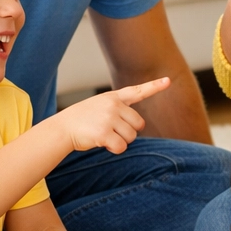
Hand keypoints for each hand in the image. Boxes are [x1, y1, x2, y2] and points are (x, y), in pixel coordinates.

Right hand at [56, 78, 170, 152]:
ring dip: (121, 141)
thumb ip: (119, 109)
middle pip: (139, 124)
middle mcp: (113, 105)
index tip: (168, 81)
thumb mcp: (100, 106)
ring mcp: (108, 118)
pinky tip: (103, 143)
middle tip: (113, 131)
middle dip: (129, 132)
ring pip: (131, 137)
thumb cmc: (83, 119)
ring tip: (104, 135)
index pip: (137, 91)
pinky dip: (115, 149)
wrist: (62, 128)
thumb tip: (138, 126)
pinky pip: (121, 147)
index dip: (154, 86)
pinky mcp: (103, 133)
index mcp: (113, 97)